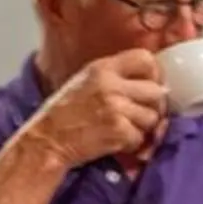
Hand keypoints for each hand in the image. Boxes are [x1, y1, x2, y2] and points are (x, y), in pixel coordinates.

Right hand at [26, 53, 167, 169]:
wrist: (46, 141)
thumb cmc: (65, 114)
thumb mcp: (86, 81)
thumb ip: (116, 77)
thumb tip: (155, 84)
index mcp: (102, 68)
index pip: (146, 58)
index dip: (155, 74)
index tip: (150, 87)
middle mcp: (110, 84)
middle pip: (157, 91)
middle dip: (153, 107)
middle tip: (140, 116)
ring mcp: (115, 107)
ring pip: (152, 117)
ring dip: (143, 128)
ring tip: (123, 130)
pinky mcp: (117, 130)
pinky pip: (141, 137)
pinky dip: (132, 144)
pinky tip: (116, 142)